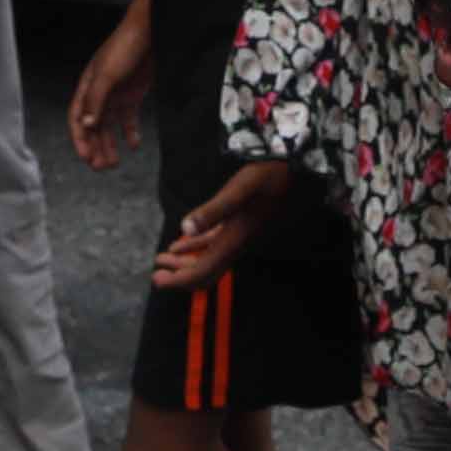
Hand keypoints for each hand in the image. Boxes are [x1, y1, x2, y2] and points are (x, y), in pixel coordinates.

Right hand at [64, 0, 156, 172]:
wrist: (152, 30)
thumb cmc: (126, 46)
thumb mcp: (107, 74)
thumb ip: (96, 100)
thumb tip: (87, 125)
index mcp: (87, 86)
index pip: (78, 118)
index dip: (80, 139)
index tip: (86, 158)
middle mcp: (99, 93)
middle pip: (93, 126)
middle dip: (95, 147)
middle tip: (100, 167)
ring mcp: (116, 94)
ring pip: (109, 126)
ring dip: (110, 144)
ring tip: (114, 163)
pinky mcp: (133, 94)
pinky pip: (128, 119)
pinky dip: (130, 132)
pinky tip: (134, 145)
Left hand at [150, 157, 290, 293]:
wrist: (294, 171)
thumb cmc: (268, 176)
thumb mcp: (239, 189)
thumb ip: (213, 210)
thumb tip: (186, 227)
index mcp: (234, 240)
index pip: (203, 271)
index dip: (179, 280)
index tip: (157, 278)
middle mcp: (237, 244)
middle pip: (205, 272)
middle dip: (180, 276)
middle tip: (156, 274)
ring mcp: (239, 237)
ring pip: (209, 260)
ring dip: (185, 263)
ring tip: (162, 259)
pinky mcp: (239, 227)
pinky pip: (214, 246)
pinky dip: (195, 249)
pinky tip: (180, 245)